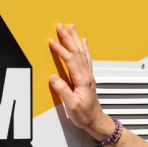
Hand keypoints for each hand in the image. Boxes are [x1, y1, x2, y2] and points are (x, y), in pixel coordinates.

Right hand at [48, 23, 111, 138]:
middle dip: (68, 38)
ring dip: (76, 39)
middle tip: (61, 26)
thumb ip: (63, 90)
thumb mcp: (71, 105)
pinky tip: (84, 42)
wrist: (96, 120)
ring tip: (72, 28)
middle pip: (76, 51)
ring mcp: (88, 75)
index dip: (60, 49)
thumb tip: (53, 78)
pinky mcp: (88, 77)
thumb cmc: (84, 115)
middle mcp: (86, 74)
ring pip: (81, 52)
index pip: (70, 60)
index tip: (52, 41)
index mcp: (82, 79)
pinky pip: (86, 57)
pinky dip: (84, 48)